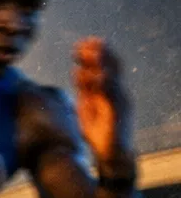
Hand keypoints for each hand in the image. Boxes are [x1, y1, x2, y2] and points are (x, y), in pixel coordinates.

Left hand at [71, 37, 133, 174]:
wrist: (111, 156)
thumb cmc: (99, 132)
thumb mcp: (87, 106)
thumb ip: (84, 89)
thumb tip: (77, 70)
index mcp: (109, 91)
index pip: (103, 67)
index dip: (93, 55)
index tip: (79, 44)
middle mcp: (117, 93)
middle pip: (111, 67)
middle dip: (99, 53)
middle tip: (85, 41)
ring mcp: (121, 102)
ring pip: (113, 77)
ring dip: (102, 63)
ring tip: (91, 51)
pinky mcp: (120, 113)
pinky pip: (114, 95)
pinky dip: (106, 84)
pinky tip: (98, 75)